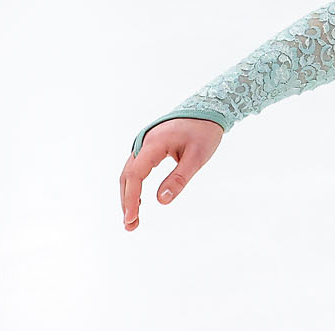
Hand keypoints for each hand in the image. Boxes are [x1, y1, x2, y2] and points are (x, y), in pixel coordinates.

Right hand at [118, 117, 223, 231]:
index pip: (135, 175)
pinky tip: (138, 201)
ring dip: (128, 195)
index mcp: (154, 144)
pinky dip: (134, 186)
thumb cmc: (204, 132)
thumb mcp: (197, 157)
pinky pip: (136, 168)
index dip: (131, 199)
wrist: (208, 109)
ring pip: (129, 173)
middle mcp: (144, 142)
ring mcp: (145, 143)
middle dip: (127, 202)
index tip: (131, 219)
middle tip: (131, 226)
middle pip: (127, 176)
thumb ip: (179, 178)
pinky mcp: (149, 147)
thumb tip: (161, 201)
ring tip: (133, 219)